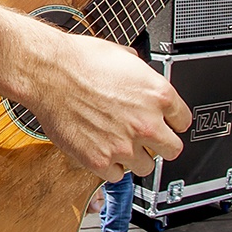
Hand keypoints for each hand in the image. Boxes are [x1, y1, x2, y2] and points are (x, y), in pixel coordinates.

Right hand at [24, 29, 191, 181]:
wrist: (48, 73)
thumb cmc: (78, 60)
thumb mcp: (122, 56)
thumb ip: (142, 75)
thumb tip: (144, 81)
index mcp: (158, 95)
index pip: (183, 121)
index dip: (171, 122)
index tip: (164, 123)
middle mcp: (147, 123)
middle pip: (172, 150)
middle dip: (159, 144)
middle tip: (144, 138)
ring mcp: (125, 145)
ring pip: (145, 167)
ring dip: (134, 157)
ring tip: (118, 143)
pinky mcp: (100, 160)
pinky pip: (117, 175)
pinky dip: (110, 167)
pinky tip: (101, 150)